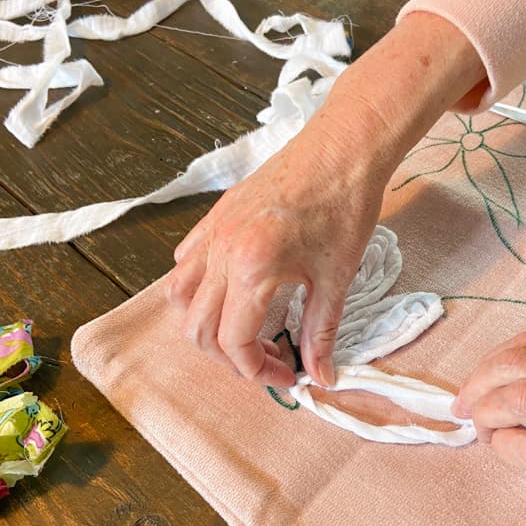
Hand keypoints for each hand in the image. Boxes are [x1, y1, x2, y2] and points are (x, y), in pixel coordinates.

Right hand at [164, 101, 388, 387]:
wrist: (344, 148)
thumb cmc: (345, 206)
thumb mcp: (337, 278)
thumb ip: (321, 333)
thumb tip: (321, 377)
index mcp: (252, 268)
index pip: (232, 341)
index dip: (256, 371)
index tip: (285, 375)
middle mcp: (221, 251)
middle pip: (197, 329)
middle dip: (229, 358)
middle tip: (267, 361)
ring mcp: (212, 232)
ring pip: (179, 297)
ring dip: (204, 326)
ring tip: (242, 333)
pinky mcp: (214, 217)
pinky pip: (186, 263)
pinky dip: (197, 289)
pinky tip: (230, 293)